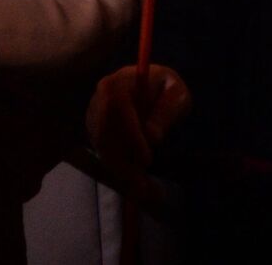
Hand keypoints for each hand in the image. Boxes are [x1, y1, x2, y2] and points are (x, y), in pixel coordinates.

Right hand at [86, 65, 191, 205]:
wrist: (155, 89)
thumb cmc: (168, 89)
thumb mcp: (177, 94)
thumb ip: (166, 111)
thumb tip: (152, 136)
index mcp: (120, 81)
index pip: (118, 108)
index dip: (131, 135)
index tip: (147, 158)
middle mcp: (100, 97)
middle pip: (105, 134)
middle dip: (124, 162)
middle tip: (145, 184)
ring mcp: (94, 115)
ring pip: (103, 149)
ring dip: (122, 171)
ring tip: (144, 189)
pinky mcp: (94, 131)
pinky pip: (103, 154)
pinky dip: (119, 170)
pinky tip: (137, 182)